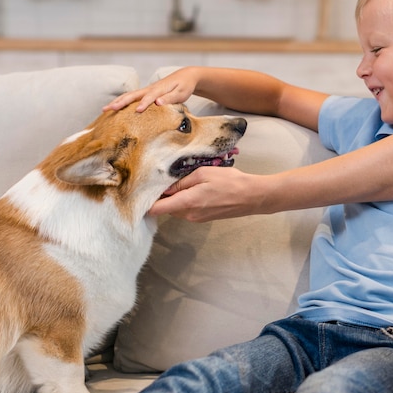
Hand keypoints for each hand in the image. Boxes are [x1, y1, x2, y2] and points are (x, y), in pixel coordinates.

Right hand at [103, 68, 197, 112]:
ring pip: (129, 96)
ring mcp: (146, 90)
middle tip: (109, 109)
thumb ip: (170, 98)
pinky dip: (122, 102)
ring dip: (117, 102)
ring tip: (105, 110)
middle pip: (133, 95)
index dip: (144, 104)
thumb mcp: (182, 93)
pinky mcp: (146, 93)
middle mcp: (150, 88)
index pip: (150, 97)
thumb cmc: (184, 86)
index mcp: (160, 89)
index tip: (138, 111)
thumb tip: (158, 103)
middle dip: (121, 102)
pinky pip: (131, 98)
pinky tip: (114, 108)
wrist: (185, 76)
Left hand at [149, 166, 273, 221]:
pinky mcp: (204, 217)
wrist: (252, 196)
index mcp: (186, 203)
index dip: (146, 201)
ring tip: (183, 179)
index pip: (156, 209)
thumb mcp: (203, 174)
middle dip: (163, 195)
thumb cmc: (230, 182)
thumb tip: (165, 186)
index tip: (141, 191)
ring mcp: (197, 218)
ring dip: (176, 196)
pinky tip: (196, 187)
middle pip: (165, 207)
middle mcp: (189, 214)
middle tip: (164, 177)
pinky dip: (186, 199)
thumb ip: (181, 181)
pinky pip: (187, 209)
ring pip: (176, 207)